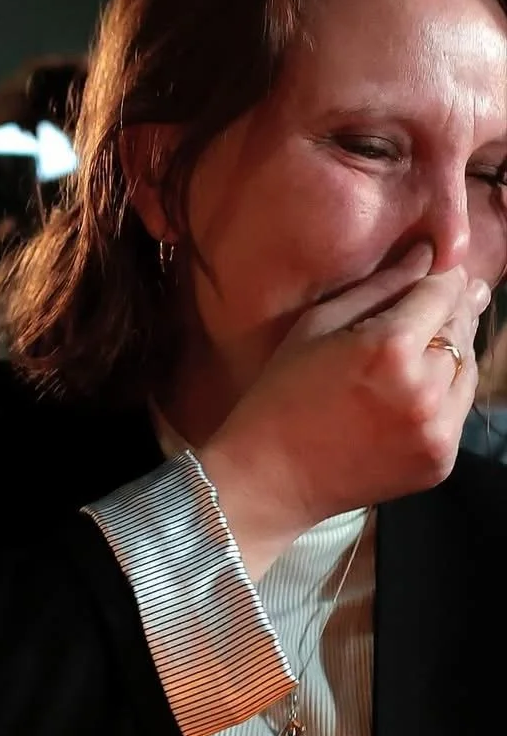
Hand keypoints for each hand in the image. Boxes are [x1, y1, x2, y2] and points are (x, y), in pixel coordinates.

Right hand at [198, 244, 487, 578]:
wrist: (268, 479)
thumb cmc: (279, 397)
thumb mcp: (316, 327)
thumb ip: (380, 287)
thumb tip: (429, 255)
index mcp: (391, 346)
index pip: (445, 290)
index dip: (441, 277)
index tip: (432, 275)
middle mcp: (426, 388)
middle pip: (463, 328)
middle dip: (447, 315)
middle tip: (418, 318)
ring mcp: (438, 430)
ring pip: (468, 369)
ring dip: (448, 357)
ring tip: (407, 361)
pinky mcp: (441, 460)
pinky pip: (458, 411)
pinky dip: (442, 399)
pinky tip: (403, 400)